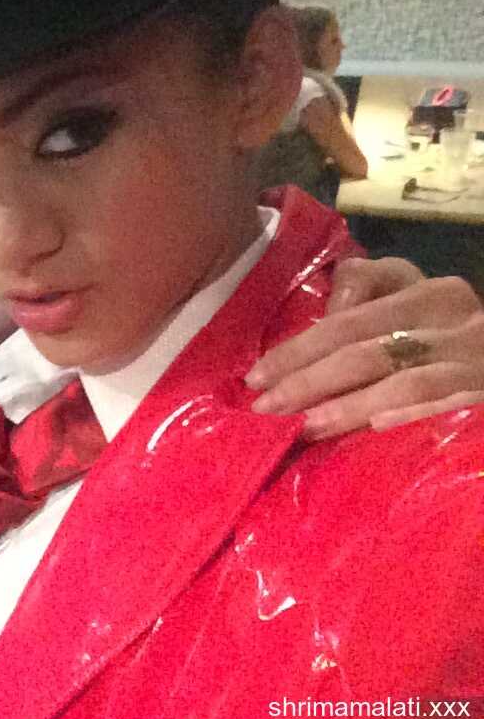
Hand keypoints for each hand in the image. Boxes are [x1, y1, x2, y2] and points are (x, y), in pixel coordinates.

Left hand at [246, 258, 483, 438]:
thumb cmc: (443, 338)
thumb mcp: (405, 310)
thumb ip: (358, 311)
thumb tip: (306, 343)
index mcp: (418, 290)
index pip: (346, 319)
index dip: (298, 348)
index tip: (257, 377)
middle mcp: (448, 313)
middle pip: (363, 349)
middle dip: (309, 381)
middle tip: (267, 409)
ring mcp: (473, 354)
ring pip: (401, 379)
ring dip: (350, 406)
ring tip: (307, 426)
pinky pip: (447, 400)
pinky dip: (410, 414)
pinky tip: (377, 428)